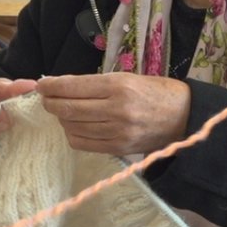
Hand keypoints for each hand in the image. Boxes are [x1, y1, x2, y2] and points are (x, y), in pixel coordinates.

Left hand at [37, 73, 189, 155]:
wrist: (184, 115)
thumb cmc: (156, 91)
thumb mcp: (128, 78)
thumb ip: (97, 84)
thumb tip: (63, 86)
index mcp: (119, 86)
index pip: (74, 87)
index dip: (52, 86)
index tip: (42, 85)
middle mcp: (116, 109)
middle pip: (69, 109)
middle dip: (50, 103)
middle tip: (45, 99)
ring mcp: (117, 132)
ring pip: (73, 127)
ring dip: (61, 119)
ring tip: (61, 112)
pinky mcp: (118, 148)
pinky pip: (83, 143)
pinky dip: (72, 134)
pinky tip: (74, 127)